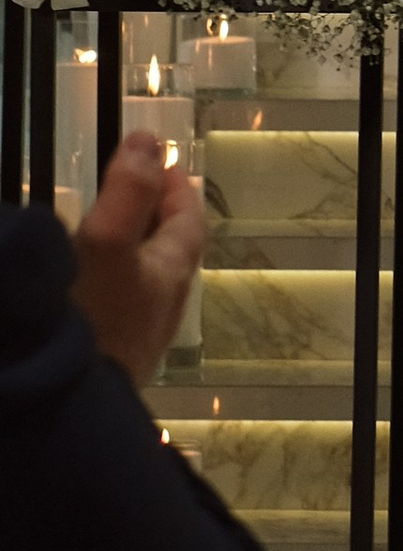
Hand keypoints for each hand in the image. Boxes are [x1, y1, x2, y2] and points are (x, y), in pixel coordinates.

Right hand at [72, 131, 204, 387]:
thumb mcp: (109, 244)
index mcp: (170, 274)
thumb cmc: (91, 322)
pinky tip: (77, 290)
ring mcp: (136, 337)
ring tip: (99, 234)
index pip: (187, 220)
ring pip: (141, 283)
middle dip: (152, 218)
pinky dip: (103, 285)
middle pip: (169, 252)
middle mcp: (162, 307)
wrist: (66, 408)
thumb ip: (128, 192)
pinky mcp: (109, 360)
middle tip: (131, 193)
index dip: (176, 188)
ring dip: (127, 253)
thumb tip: (149, 142)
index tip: (163, 163)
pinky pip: (115, 310)